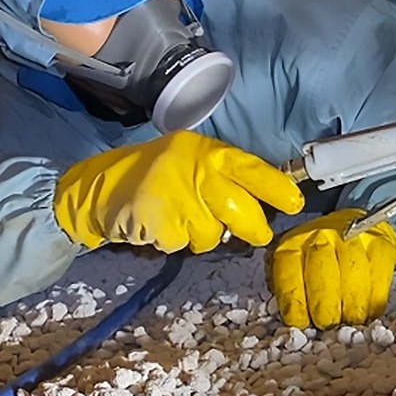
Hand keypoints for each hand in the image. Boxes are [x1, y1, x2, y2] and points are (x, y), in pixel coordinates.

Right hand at [54, 131, 303, 251]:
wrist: (100, 186)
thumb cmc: (158, 176)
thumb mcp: (193, 163)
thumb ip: (226, 178)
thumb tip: (265, 205)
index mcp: (208, 152)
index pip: (252, 170)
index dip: (276, 189)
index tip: (294, 203)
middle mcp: (194, 168)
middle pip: (240, 210)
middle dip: (252, 228)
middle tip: (254, 234)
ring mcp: (174, 192)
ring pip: (212, 234)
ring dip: (202, 236)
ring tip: (182, 220)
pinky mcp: (156, 217)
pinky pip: (183, 243)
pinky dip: (175, 242)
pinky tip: (162, 226)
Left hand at [269, 208, 395, 328]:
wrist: (354, 229)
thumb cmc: (321, 261)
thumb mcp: (297, 272)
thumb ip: (295, 294)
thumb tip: (300, 325)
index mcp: (293, 245)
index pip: (290, 272)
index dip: (295, 302)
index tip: (302, 323)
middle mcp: (322, 236)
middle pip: (323, 271)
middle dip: (325, 305)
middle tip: (328, 325)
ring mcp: (354, 237)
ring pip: (354, 274)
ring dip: (352, 305)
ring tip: (351, 321)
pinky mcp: (381, 244)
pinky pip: (379, 274)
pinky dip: (374, 299)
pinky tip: (369, 312)